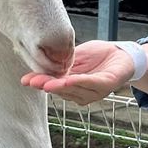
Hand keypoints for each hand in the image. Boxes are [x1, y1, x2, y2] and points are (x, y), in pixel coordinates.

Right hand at [21, 40, 138, 105]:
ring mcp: (95, 92)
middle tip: (32, 81)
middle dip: (47, 85)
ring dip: (60, 86)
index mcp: (73, 87)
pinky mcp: (107, 84)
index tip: (25, 80)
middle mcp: (82, 94)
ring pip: (74, 88)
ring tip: (47, 82)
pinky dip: (78, 82)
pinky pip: (91, 84)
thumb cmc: (97, 57)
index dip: (40, 83)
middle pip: (62, 90)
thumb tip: (37, 65)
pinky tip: (67, 80)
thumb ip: (59, 64)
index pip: (54, 86)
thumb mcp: (74, 58)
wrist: (121, 53)